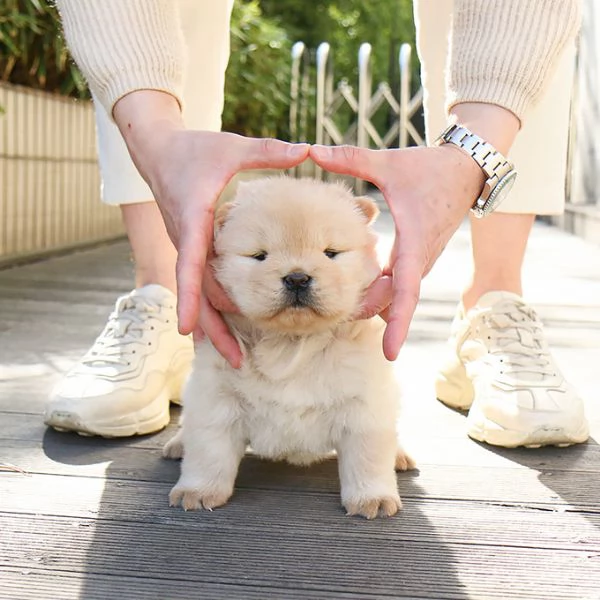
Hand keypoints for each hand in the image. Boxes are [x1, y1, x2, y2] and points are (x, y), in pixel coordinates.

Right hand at [114, 91, 308, 366]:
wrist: (157, 151)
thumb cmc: (194, 149)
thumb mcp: (231, 147)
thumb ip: (268, 151)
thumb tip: (308, 150)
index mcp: (195, 221)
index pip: (190, 265)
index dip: (187, 298)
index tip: (186, 330)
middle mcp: (188, 241)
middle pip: (195, 295)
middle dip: (211, 330)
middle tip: (236, 362)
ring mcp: (188, 248)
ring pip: (199, 295)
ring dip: (214, 326)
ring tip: (236, 357)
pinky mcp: (193, 248)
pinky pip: (201, 285)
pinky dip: (213, 308)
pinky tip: (228, 328)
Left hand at [311, 143, 483, 360]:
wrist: (467, 169)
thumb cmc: (430, 168)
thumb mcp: (388, 163)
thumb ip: (350, 159)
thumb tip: (310, 151)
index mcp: (414, 243)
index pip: (406, 292)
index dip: (398, 323)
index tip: (390, 353)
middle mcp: (420, 259)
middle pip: (394, 301)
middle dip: (369, 313)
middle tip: (334, 318)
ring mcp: (420, 261)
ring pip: (395, 294)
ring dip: (372, 303)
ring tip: (337, 306)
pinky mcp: (417, 257)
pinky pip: (397, 283)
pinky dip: (378, 291)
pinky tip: (354, 290)